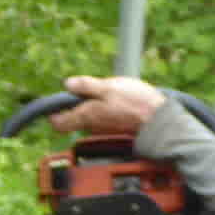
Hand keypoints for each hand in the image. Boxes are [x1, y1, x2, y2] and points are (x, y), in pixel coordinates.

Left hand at [51, 75, 166, 135]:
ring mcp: (103, 130)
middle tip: (90, 91)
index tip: (59, 101)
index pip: (57, 123)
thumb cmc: (137, 103)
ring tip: (110, 95)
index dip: (54, 112)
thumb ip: (86, 86)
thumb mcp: (109, 87)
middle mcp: (91, 127)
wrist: (160, 120)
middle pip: (73, 119)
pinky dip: (105, 111)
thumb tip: (68, 84)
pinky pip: (102, 119)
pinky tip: (119, 103)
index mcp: (86, 117)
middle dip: (78, 105)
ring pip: (89, 118)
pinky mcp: (114, 129)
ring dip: (94, 107)